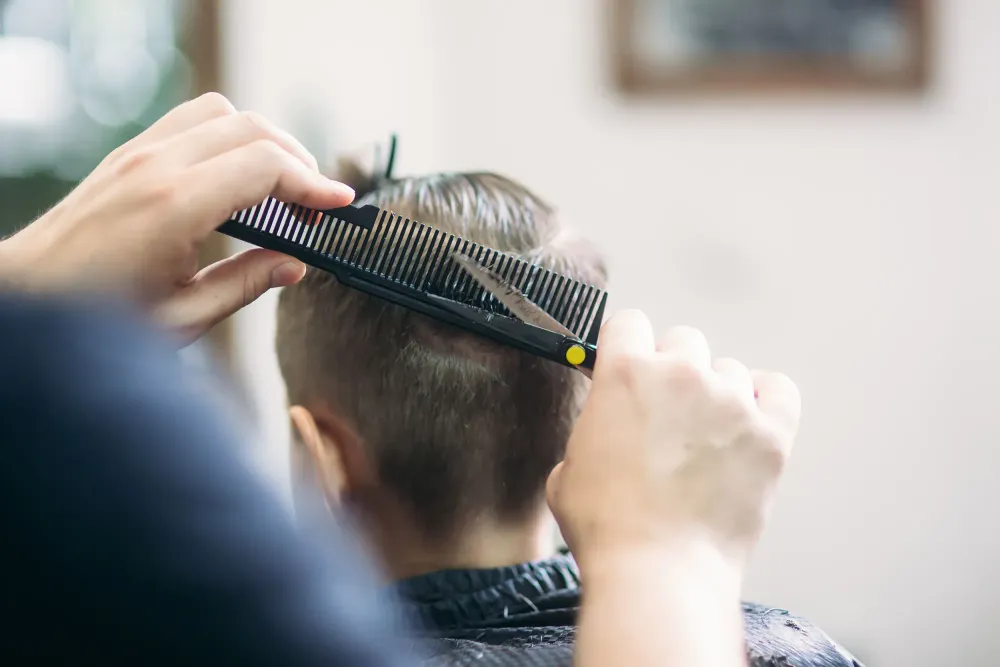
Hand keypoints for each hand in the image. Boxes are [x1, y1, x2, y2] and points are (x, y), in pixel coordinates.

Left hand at [0, 93, 354, 344]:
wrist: (24, 296)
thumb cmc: (95, 317)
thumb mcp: (182, 316)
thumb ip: (246, 284)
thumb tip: (296, 265)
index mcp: (174, 207)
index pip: (265, 165)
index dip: (313, 184)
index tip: (340, 205)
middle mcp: (156, 167)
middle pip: (252, 129)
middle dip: (297, 161)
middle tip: (315, 206)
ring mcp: (138, 154)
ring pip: (222, 113)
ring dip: (263, 141)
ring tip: (281, 187)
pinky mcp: (128, 155)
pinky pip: (192, 122)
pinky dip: (229, 138)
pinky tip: (237, 179)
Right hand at [547, 311, 800, 573]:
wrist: (658, 572)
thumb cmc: (607, 528)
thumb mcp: (568, 468)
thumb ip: (593, 429)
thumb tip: (608, 427)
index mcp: (623, 373)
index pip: (629, 324)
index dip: (626, 349)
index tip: (630, 371)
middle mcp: (680, 374)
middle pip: (683, 342)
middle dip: (673, 372)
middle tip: (667, 416)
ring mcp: (730, 402)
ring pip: (728, 369)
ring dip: (716, 394)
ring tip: (705, 439)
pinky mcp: (770, 434)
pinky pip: (778, 389)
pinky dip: (765, 400)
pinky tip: (748, 423)